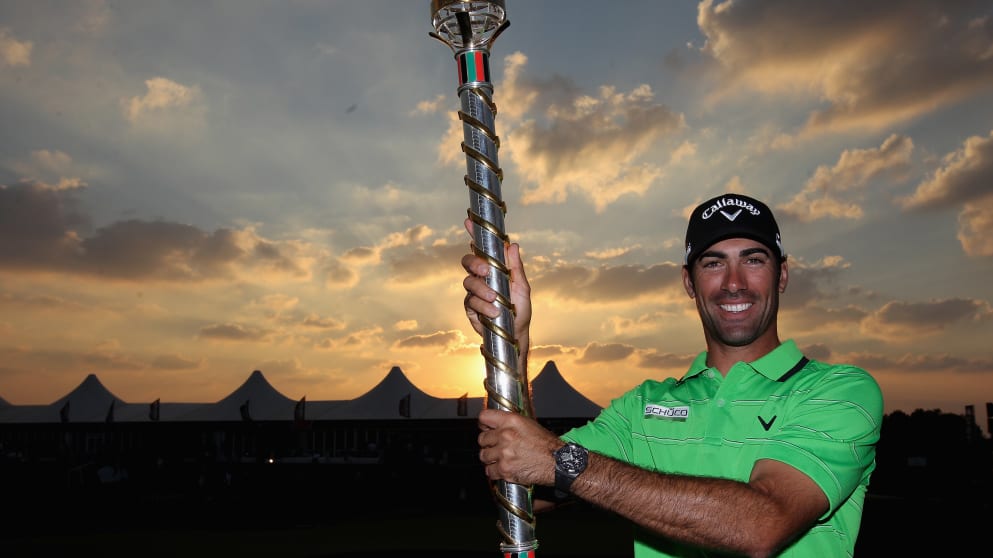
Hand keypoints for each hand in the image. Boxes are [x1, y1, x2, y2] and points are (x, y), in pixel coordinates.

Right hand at [461, 218, 531, 343]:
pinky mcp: (470, 306)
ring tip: (495, 300)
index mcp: (494, 268)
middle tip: (485, 271)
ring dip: (482, 290)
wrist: (515, 333)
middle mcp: (481, 277)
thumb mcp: (522, 287)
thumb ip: (516, 267)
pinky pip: (470, 301)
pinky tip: (493, 312)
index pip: (481, 248)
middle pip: (468, 261)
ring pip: (468, 282)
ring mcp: (474, 291)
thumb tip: (513, 245)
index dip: (474, 233)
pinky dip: (483, 306)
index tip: (469, 221)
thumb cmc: (520, 309)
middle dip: (474, 263)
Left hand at [477, 408, 560, 485]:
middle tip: (495, 447)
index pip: (484, 417)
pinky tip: (502, 469)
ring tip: (499, 459)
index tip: (486, 428)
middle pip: (481, 438)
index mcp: (511, 421)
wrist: (559, 462)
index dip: (484, 424)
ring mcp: (504, 453)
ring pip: (483, 456)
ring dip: (490, 458)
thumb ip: (511, 424)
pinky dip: (494, 472)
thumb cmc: (548, 445)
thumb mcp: (530, 424)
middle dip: (488, 443)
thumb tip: (498, 425)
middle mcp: (506, 435)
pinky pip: (489, 471)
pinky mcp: (505, 469)